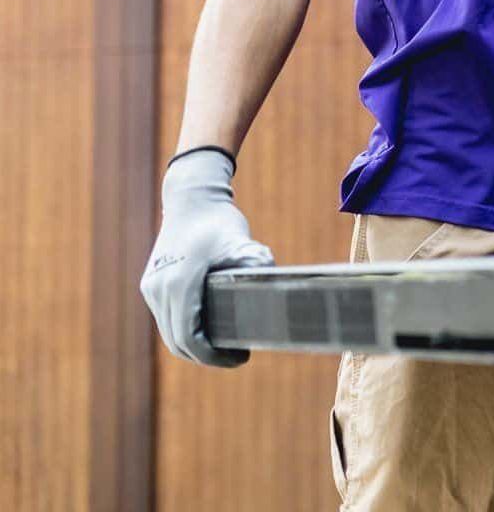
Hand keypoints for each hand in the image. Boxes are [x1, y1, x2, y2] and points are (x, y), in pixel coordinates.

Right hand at [140, 148, 273, 367]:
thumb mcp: (241, 241)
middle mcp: (159, 290)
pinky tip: (209, 331)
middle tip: (237, 357)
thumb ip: (256, 264)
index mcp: (179, 284)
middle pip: (177, 342)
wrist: (191, 199)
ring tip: (225, 347)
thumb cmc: (218, 221)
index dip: (213, 356)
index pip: (190, 337)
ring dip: (194, 345)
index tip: (240, 358)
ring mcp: (152, 288)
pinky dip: (184, 331)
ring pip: (169, 333)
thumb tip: (277, 286)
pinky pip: (166, 318)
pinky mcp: (150, 284)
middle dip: (206, 356)